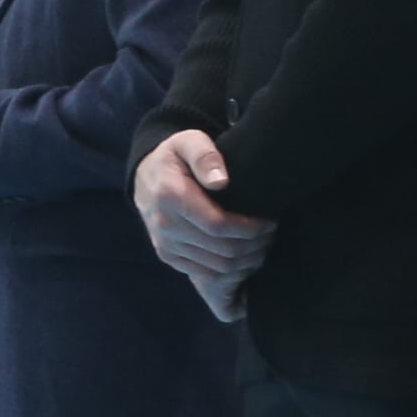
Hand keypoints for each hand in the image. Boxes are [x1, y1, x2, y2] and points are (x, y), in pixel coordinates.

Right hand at [132, 128, 272, 305]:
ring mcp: (165, 244)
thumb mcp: (189, 142)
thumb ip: (205, 156)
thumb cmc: (175, 157)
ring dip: (246, 260)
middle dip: (254, 245)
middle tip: (271, 234)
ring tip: (261, 245)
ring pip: (217, 267)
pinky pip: (205, 274)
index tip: (270, 222)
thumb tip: (221, 182)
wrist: (145, 177)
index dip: (251, 228)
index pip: (218, 225)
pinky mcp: (167, 257)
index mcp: (170, 196)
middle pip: (222, 249)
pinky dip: (231, 272)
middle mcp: (165, 225)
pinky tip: (244, 256)